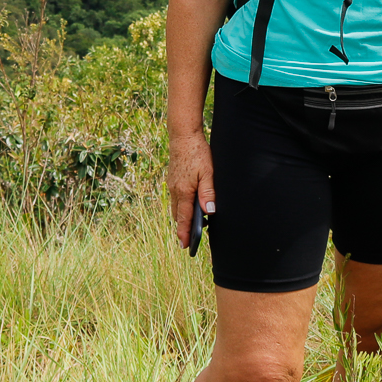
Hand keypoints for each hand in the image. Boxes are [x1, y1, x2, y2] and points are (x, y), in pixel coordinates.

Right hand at [167, 128, 214, 249]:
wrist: (183, 136)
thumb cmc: (198, 153)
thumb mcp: (208, 172)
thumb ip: (208, 193)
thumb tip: (209, 212)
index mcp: (184, 191)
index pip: (184, 218)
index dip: (184, 233)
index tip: (185, 246)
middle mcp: (175, 190)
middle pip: (177, 215)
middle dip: (182, 228)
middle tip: (186, 242)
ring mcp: (172, 185)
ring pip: (175, 207)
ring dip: (181, 218)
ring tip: (188, 228)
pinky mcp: (172, 179)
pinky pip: (175, 198)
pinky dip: (180, 207)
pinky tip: (187, 207)